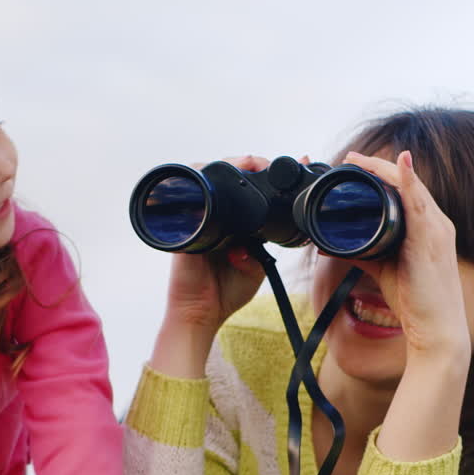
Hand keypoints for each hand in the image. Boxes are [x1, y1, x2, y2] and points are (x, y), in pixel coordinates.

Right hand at [148, 155, 274, 378]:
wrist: (201, 313)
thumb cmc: (225, 293)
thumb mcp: (255, 268)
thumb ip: (262, 247)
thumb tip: (267, 226)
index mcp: (233, 225)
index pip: (247, 193)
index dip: (261, 177)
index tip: (287, 165)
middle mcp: (216, 217)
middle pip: (228, 179)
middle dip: (246, 164)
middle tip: (263, 162)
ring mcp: (199, 218)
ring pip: (210, 179)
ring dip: (228, 165)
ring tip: (248, 162)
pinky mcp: (186, 224)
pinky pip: (191, 195)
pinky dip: (201, 179)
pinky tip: (216, 172)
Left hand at [338, 150, 471, 361]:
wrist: (436, 330)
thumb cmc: (415, 302)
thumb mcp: (384, 270)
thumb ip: (362, 253)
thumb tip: (330, 244)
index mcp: (428, 228)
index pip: (407, 191)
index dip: (383, 174)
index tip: (356, 165)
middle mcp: (436, 224)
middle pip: (408, 183)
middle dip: (379, 167)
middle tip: (351, 158)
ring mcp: (436, 231)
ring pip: (411, 188)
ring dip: (386, 170)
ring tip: (359, 160)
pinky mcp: (430, 242)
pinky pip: (420, 206)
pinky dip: (409, 183)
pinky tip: (400, 165)